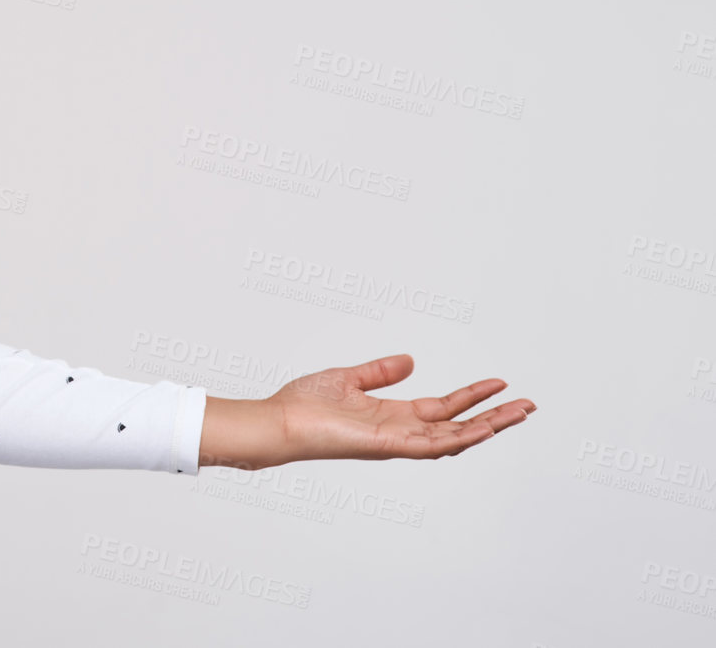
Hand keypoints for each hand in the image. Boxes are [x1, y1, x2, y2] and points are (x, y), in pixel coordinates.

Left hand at [202, 354, 535, 470]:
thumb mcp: (348, 378)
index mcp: (393, 416)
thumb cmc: (304, 404)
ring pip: (455, 439)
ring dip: (489, 427)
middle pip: (459, 426)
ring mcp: (396, 442)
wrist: (279, 421)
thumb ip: (379, 372)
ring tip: (519, 413)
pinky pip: (431, 446)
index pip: (444, 408)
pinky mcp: (386, 446)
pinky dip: (459, 438)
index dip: (473, 396)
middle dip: (495, 418)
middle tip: (529, 405)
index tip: (499, 383)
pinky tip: (482, 428)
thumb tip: (410, 361)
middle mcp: (400, 432)